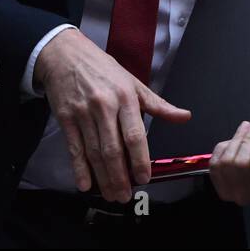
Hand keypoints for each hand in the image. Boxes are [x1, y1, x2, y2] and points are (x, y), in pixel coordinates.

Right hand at [34, 28, 190, 203]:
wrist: (65, 54)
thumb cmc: (102, 68)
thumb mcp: (133, 82)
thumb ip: (158, 104)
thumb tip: (184, 117)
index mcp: (125, 97)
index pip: (135, 134)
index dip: (139, 159)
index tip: (144, 177)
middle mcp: (104, 106)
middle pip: (113, 149)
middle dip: (120, 177)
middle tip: (125, 196)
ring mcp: (83, 113)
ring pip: (94, 153)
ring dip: (103, 178)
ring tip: (111, 194)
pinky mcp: (66, 119)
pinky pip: (74, 148)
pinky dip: (79, 168)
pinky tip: (85, 184)